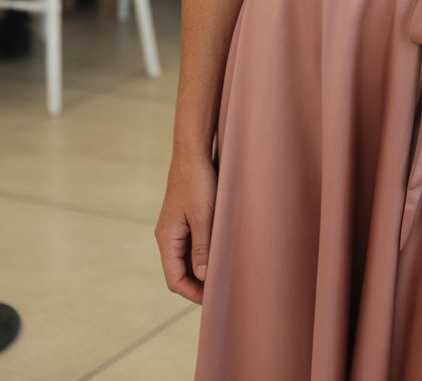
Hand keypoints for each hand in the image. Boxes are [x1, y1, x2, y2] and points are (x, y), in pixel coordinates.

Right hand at [155, 152, 216, 303]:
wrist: (192, 152)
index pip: (175, 279)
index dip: (193, 293)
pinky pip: (191, 243)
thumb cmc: (197, 182)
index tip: (213, 300)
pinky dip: (203, 252)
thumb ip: (202, 247)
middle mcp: (167, 235)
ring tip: (222, 274)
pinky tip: (219, 253)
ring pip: (186, 258)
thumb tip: (203, 277)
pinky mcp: (183, 217)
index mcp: (167, 238)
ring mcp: (174, 226)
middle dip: (198, 284)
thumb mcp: (203, 217)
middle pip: (179, 271)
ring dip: (201, 268)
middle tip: (221, 291)